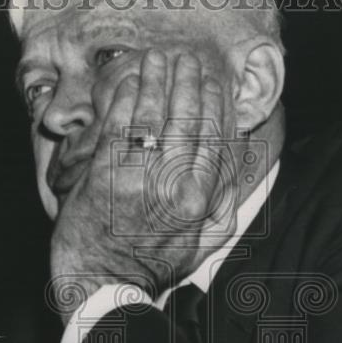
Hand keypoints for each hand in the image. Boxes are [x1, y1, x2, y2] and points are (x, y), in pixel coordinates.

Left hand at [49, 48, 233, 314]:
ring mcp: (139, 177)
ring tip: (158, 57)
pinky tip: (130, 80)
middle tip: (188, 59)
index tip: (214, 81)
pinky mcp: (105, 173)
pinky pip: (119, 125)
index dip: (215, 102)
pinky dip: (126, 98)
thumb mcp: (203, 242)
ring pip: (153, 115)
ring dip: (157, 79)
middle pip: (186, 118)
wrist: (104, 284)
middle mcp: (175, 184)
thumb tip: (237, 160)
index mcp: (201, 199)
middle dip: (188, 81)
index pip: (214, 137)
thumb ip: (223, 202)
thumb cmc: (153, 265)